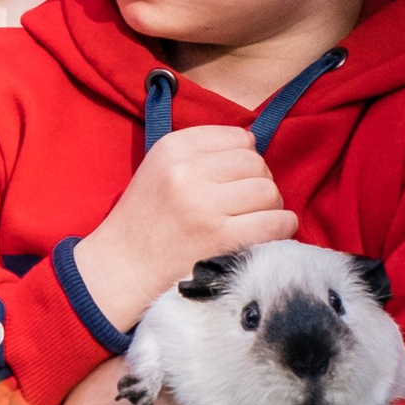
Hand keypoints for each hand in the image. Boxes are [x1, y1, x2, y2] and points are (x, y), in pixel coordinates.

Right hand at [72, 126, 295, 337]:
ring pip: (269, 191)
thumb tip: (254, 143)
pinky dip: (282, 226)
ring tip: (254, 219)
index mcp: (173, 148)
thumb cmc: (146, 218)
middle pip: (256, 163)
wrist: (122, 267)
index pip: (237, 137)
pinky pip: (275, 221)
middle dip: (259, 182)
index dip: (244, 158)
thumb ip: (202, 151)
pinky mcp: (221, 238)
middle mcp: (188, 171)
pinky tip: (271, 232)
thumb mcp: (160, 167)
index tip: (236, 178)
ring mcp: (205, 205)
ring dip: (271, 206)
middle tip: (247, 203)